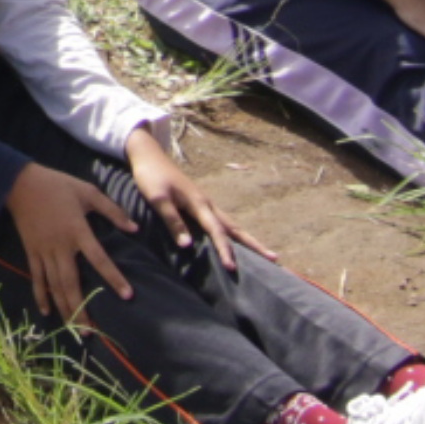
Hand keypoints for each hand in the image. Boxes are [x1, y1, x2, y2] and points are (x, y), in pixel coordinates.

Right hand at [3, 161, 134, 322]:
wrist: (20, 183)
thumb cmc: (58, 185)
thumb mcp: (88, 191)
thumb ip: (112, 211)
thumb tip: (134, 228)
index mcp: (77, 231)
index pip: (99, 259)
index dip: (113, 278)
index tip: (126, 295)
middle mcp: (60, 246)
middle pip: (71, 284)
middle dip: (81, 309)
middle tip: (91, 332)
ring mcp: (44, 252)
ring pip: (55, 286)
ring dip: (65, 309)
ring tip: (75, 330)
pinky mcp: (31, 252)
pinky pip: (37, 279)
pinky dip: (41, 296)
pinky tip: (47, 312)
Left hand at [124, 122, 263, 273]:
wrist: (149, 156)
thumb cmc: (150, 177)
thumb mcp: (158, 199)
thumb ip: (173, 221)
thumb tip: (188, 246)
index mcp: (199, 203)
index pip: (217, 231)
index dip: (224, 250)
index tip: (232, 268)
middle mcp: (207, 204)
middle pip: (235, 228)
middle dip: (254, 244)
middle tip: (275, 259)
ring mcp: (205, 204)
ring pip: (231, 225)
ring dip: (247, 240)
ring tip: (264, 253)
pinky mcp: (200, 204)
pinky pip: (222, 223)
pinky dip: (233, 234)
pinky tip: (235, 241)